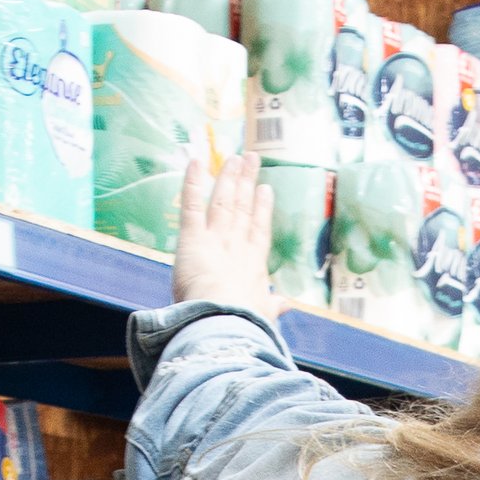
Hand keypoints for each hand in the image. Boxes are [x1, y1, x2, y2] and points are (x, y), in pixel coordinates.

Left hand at [168, 151, 273, 308]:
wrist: (225, 319)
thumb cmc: (245, 322)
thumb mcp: (263, 314)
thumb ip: (273, 306)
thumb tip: (287, 304)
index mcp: (252, 265)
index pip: (257, 231)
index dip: (261, 209)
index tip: (265, 190)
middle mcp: (236, 246)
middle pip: (242, 208)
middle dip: (247, 182)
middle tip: (251, 159)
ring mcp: (216, 239)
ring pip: (222, 201)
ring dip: (228, 177)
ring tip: (235, 157)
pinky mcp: (193, 238)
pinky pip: (192, 205)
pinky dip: (193, 183)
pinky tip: (195, 162)